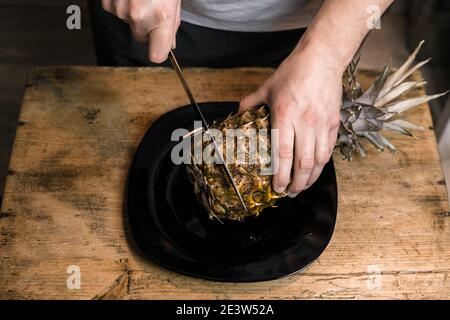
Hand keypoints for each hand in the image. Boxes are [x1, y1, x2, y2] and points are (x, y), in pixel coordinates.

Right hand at [102, 0, 180, 62]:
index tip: (159, 50)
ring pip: (128, 23)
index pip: (157, 55)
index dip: (158, 52)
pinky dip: (121, 3)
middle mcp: (139, 16)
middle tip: (152, 6)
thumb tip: (168, 43)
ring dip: (134, 13)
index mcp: (161, 17)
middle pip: (141, 38)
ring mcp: (121, 9)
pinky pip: (116, 11)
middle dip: (146, 27)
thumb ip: (171, 24)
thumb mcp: (173, 1)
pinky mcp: (108, 3)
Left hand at [239, 45, 342, 196]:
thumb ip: (250, 104)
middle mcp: (305, 123)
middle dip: (296, 184)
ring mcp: (321, 124)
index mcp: (285, 116)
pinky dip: (321, 165)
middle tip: (289, 193)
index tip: (276, 187)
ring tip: (302, 187)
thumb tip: (237, 115)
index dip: (280, 175)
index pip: (283, 154)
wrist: (322, 60)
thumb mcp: (267, 87)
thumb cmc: (293, 73)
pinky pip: (329, 150)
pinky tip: (315, 171)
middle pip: (303, 163)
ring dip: (311, 178)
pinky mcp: (333, 123)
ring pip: (318, 161)